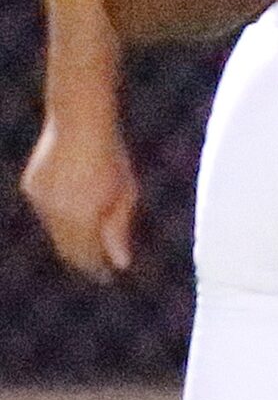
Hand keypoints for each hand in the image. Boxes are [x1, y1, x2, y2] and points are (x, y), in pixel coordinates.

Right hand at [20, 117, 136, 280]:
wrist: (78, 123)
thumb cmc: (111, 158)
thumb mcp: (125, 193)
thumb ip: (119, 229)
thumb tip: (120, 263)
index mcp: (80, 215)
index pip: (86, 255)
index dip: (96, 268)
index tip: (107, 276)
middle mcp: (54, 211)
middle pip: (67, 248)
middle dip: (83, 258)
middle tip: (98, 268)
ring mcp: (39, 199)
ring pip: (55, 231)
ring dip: (72, 237)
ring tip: (89, 240)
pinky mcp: (31, 187)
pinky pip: (47, 212)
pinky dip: (61, 217)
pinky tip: (76, 210)